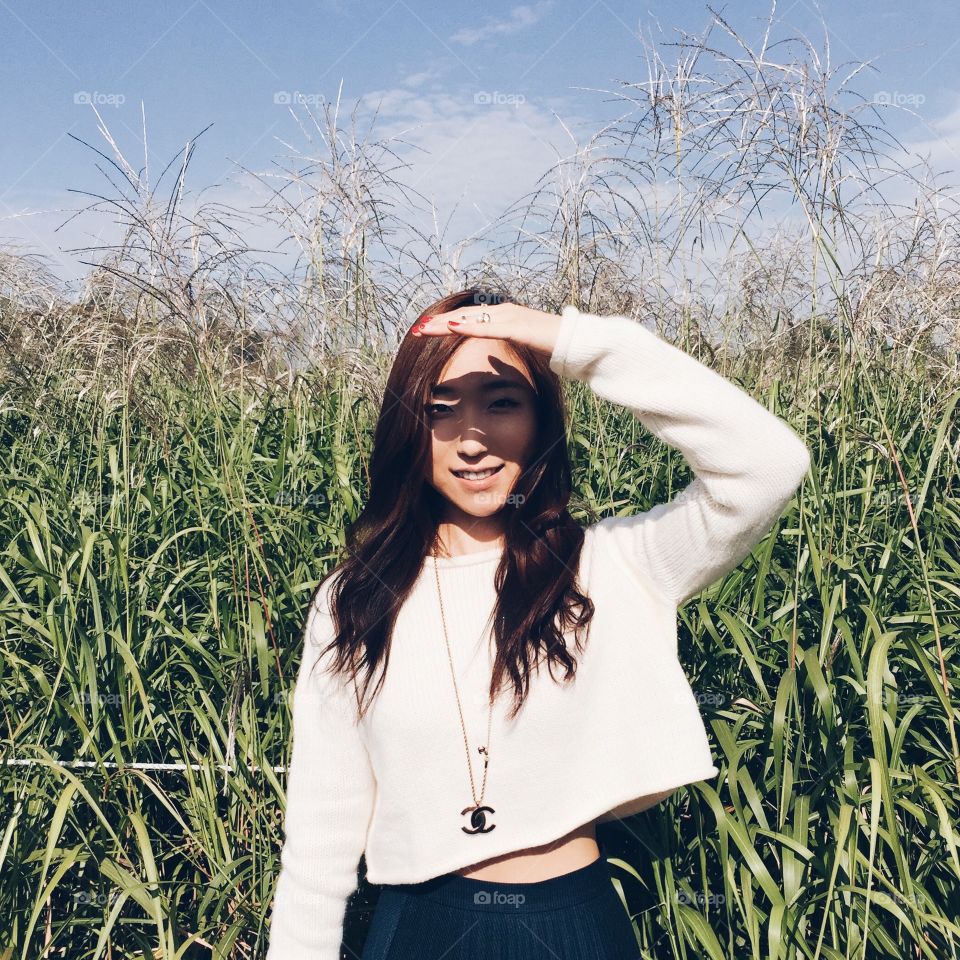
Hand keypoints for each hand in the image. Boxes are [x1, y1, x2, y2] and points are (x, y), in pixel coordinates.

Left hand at [411, 302, 561, 358]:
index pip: (467, 318)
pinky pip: (488, 327)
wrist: (575, 341)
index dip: (444, 324)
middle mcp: (502, 311)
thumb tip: (488, 354)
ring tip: (424, 329)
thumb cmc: (550, 345)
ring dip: (445, 324)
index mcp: (502, 316)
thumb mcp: (520, 346)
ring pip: (470, 318)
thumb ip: (502, 347)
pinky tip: (451, 328)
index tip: (424, 331)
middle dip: (437, 323)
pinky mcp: (517, 326)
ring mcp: (510, 316)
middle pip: (463, 316)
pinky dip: (468, 327)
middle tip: (415, 330)